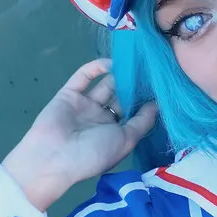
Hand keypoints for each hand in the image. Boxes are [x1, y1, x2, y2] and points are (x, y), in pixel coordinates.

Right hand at [2, 58, 156, 208]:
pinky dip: (96, 68)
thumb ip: (142, 122)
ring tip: (135, 61)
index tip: (161, 86)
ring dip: (119, 75)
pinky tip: (112, 61)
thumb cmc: (95, 153)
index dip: (145, 101)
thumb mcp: (126, 140)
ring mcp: (85, 106)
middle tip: (150, 68)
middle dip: (134, 85)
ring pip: (105, 85)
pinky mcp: (69, 94)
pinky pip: (84, 78)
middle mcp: (101, 119)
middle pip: (121, 97)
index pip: (134, 113)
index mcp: (115, 133)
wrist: (54, 156)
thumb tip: (157, 105)